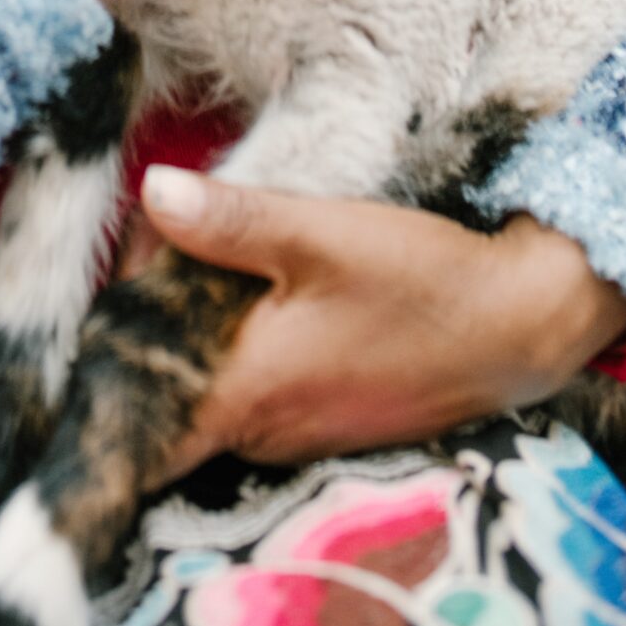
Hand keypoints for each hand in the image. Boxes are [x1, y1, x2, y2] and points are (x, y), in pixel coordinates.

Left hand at [135, 167, 625, 475]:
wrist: (518, 324)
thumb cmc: (420, 281)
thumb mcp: (319, 231)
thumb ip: (229, 218)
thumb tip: (150, 192)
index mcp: (243, 394)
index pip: (137, 415)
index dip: (107, 362)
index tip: (107, 296)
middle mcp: (261, 431)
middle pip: (168, 387)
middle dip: (150, 321)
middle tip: (161, 241)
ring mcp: (295, 432)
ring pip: (211, 387)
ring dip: (198, 332)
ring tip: (209, 254)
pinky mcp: (325, 419)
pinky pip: (253, 391)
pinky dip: (240, 347)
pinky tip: (261, 291)